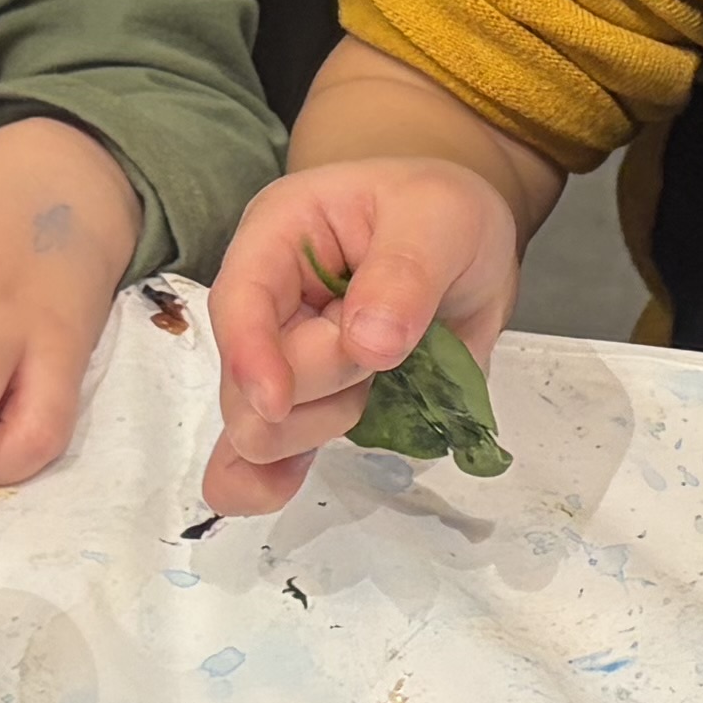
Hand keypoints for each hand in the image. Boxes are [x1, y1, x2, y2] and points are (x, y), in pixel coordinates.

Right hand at [198, 156, 520, 515]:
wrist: (462, 248)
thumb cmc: (439, 213)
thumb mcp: (442, 216)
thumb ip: (407, 271)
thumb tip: (369, 343)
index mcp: (277, 236)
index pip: (239, 301)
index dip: (252, 356)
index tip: (278, 402)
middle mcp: (264, 301)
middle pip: (249, 382)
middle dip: (325, 385)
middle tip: (394, 346)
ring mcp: (280, 360)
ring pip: (263, 429)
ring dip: (330, 420)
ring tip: (384, 372)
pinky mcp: (307, 406)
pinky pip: (265, 458)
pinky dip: (270, 479)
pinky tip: (279, 488)